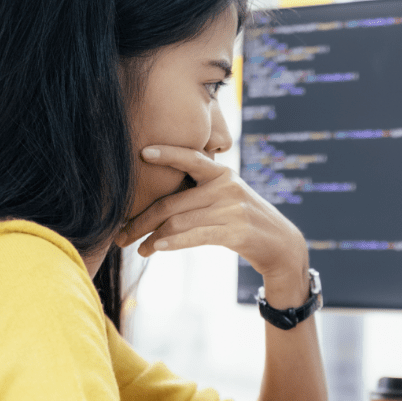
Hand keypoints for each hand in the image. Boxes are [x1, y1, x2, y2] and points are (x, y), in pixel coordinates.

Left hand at [115, 146, 307, 280]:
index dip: (166, 153)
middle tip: (121, 233)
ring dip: (152, 237)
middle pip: (172, 202)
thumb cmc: (245, 222)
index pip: (190, 158)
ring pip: (179, 221)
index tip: (141, 152)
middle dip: (141, 219)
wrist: (280, 245)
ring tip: (136, 248)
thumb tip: (159, 204)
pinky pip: (195, 235)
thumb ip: (200, 193)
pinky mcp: (235, 231)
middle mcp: (226, 186)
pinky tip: (156, 248)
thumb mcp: (227, 198)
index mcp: (222, 174)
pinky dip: (172, 242)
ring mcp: (231, 209)